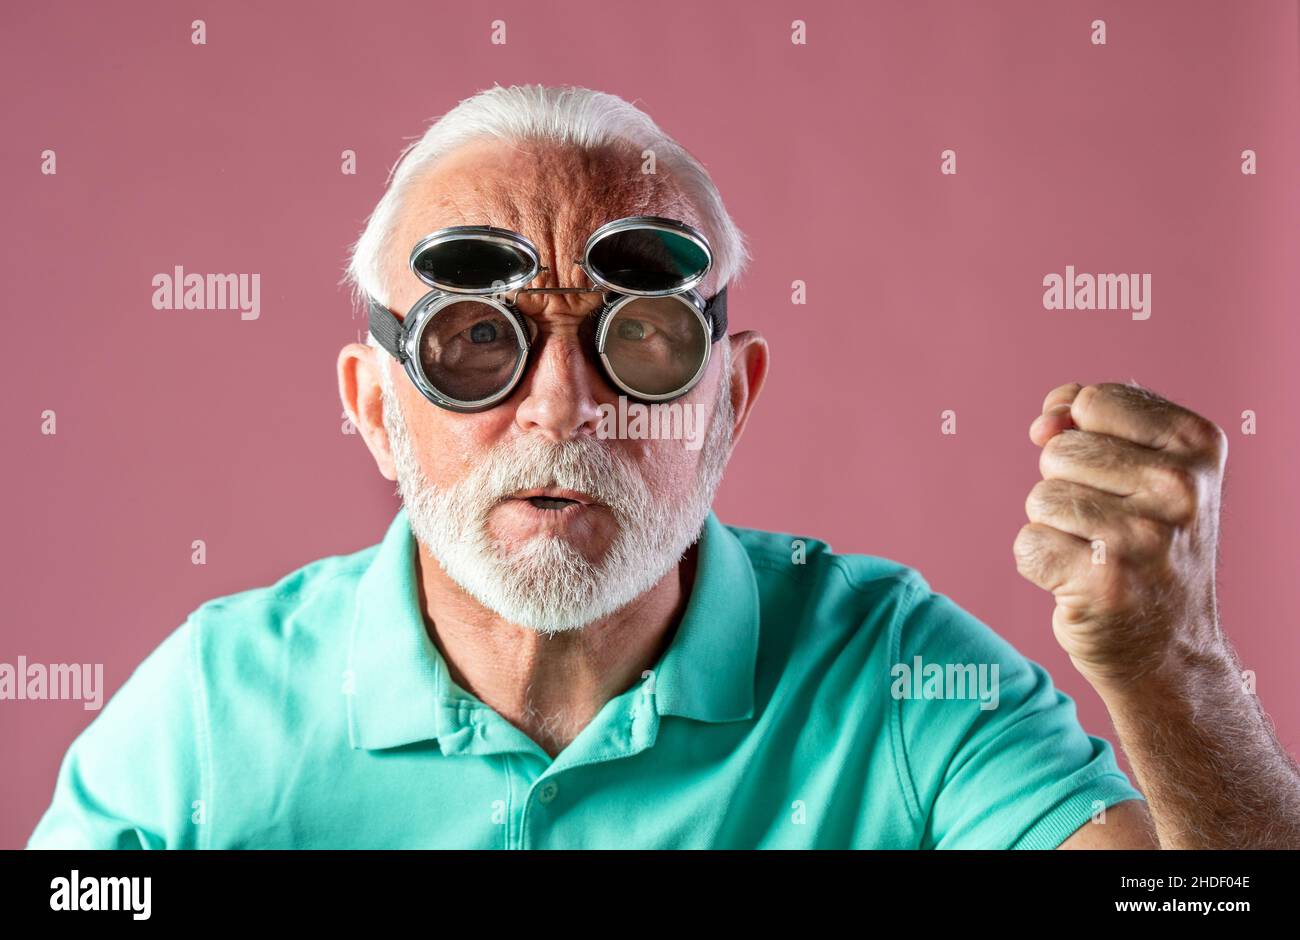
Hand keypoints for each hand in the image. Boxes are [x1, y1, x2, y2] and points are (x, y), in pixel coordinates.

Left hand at [1013, 382, 1228, 688]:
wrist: (1170, 646)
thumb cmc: (1145, 543)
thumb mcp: (1141, 463)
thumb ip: (1084, 417)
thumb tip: (1044, 425)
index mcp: (1197, 443)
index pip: (1092, 401)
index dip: (1082, 435)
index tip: (1116, 478)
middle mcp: (1180, 488)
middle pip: (1059, 450)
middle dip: (1067, 486)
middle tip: (1110, 528)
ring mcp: (1144, 537)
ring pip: (1040, 497)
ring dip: (1054, 527)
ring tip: (1098, 554)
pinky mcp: (1104, 582)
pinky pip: (1028, 544)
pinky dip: (1041, 565)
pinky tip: (1081, 582)